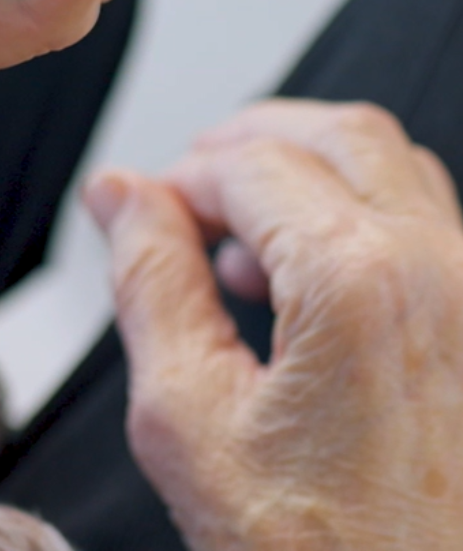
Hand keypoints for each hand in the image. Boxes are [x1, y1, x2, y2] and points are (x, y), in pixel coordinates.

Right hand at [85, 99, 462, 549]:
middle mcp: (444, 270)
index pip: (250, 164)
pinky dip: (356, 214)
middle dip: (247, 144)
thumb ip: (148, 281)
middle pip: (335, 133)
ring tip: (241, 239)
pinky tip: (308, 279)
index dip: (180, 177)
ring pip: (389, 166)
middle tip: (188, 189)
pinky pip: (429, 221)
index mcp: (360, 282)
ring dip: (305, 172)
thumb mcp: (190, 418)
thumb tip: (120, 194)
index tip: (143, 212)